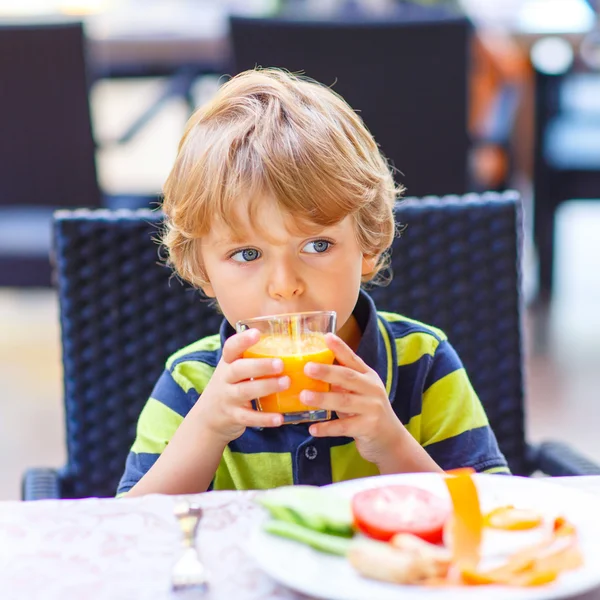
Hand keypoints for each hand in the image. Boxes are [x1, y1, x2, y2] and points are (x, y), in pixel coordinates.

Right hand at [192, 328, 288, 443]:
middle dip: (260, 366)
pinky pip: (248, 418)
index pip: (231, 348)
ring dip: (266, 387)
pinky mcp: (233, 416)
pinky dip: (264, 418)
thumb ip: (254, 357)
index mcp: (228, 363)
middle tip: (281, 363)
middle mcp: (225, 378)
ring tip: (286, 383)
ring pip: (244, 391)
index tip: (257, 333)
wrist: (207, 417)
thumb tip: (291, 341)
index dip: (242, 340)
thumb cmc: (231, 386)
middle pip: (239, 369)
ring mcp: (227, 398)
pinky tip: (279, 418)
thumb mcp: (234, 369)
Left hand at [300, 333, 409, 468]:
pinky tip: (312, 429)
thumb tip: (312, 371)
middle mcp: (372, 389)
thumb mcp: (360, 392)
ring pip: (345, 402)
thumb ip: (343, 382)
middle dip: (327, 372)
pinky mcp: (369, 428)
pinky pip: (344, 427)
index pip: (353, 359)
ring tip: (303, 397)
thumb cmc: (368, 411)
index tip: (326, 337)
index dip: (340, 348)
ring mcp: (372, 409)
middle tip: (307, 367)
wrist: (391, 440)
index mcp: (368, 377)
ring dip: (323, 399)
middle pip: (348, 377)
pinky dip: (327, 428)